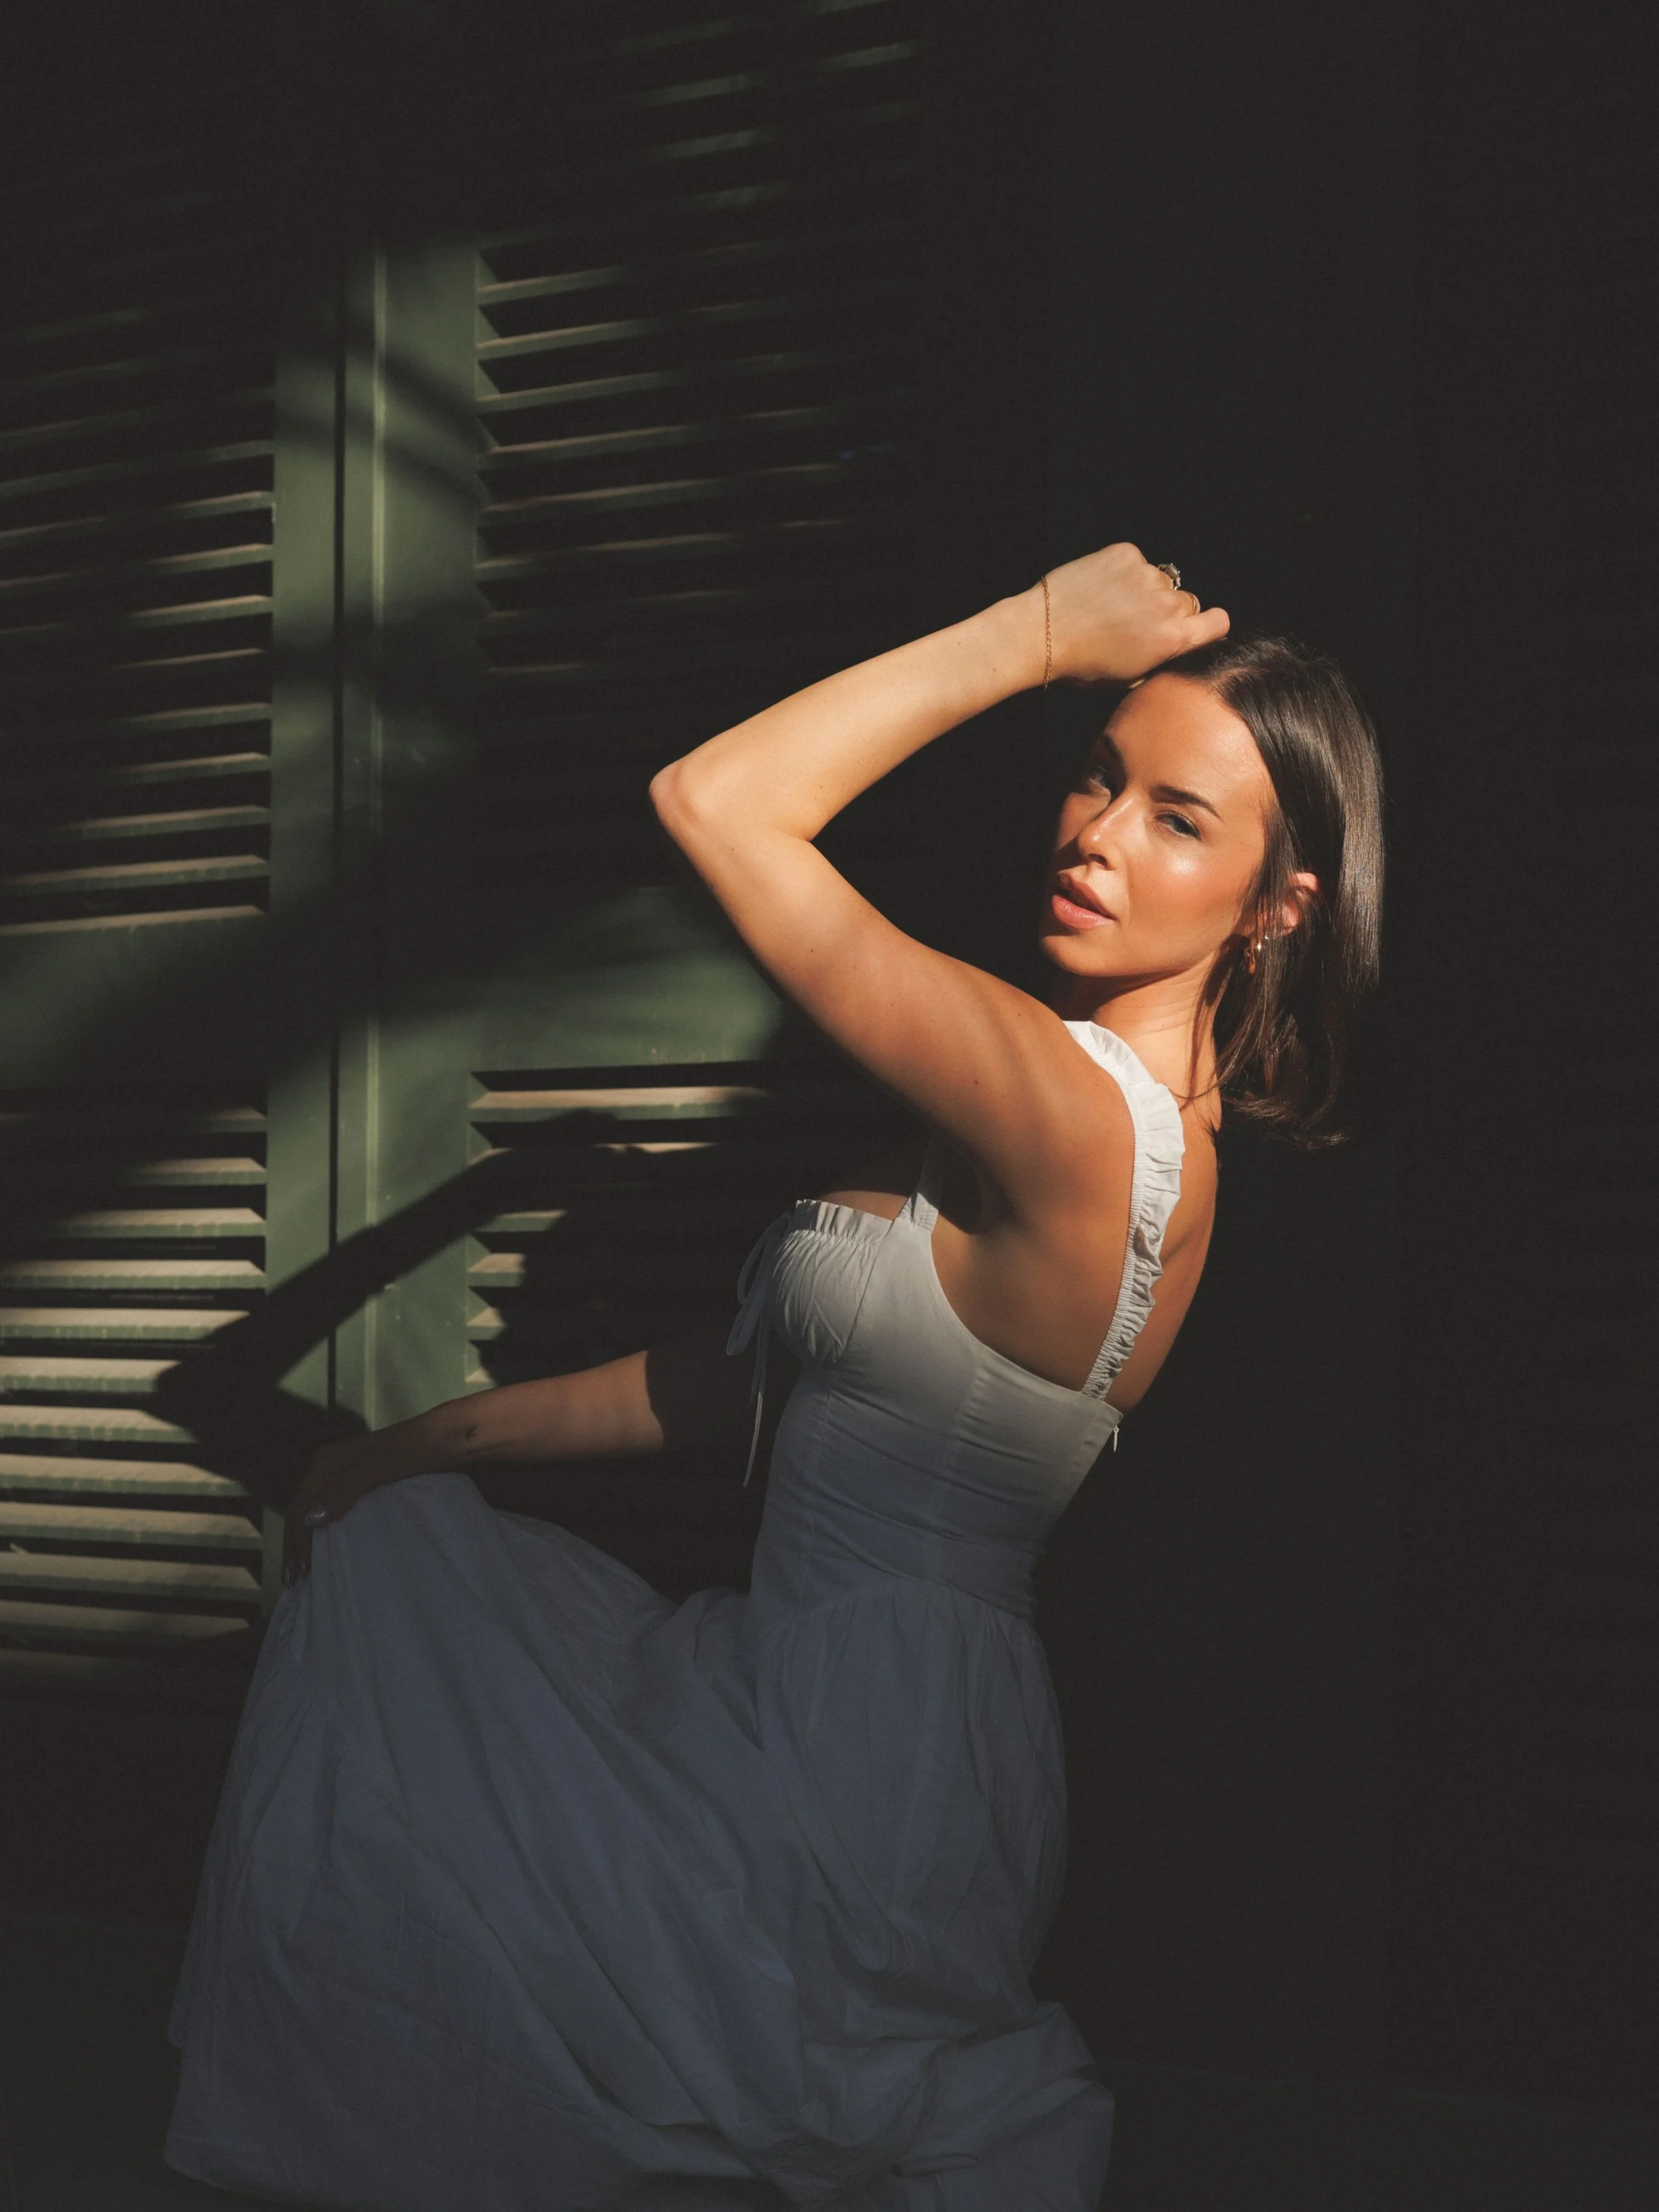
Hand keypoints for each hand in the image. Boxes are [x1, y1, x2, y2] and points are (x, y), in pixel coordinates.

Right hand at [282, 1433, 401, 1586]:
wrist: (446, 1440)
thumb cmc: (412, 1452)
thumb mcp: (377, 1469)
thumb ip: (343, 1491)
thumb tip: (310, 1520)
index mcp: (325, 1464)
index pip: (299, 1508)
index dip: (296, 1541)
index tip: (301, 1572)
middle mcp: (330, 1470)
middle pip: (303, 1512)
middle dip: (297, 1546)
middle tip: (296, 1582)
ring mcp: (347, 1479)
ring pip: (319, 1515)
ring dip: (310, 1543)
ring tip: (307, 1574)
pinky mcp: (365, 1488)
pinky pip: (337, 1514)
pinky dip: (329, 1534)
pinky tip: (332, 1550)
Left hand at [1038, 542, 1228, 685]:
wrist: (1040, 633)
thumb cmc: (1081, 663)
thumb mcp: (1130, 676)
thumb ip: (1163, 657)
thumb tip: (1177, 644)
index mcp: (1172, 639)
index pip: (1219, 621)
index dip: (1208, 625)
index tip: (1194, 627)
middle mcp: (1166, 604)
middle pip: (1188, 601)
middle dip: (1168, 611)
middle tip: (1136, 622)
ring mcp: (1147, 575)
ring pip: (1161, 581)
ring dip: (1144, 591)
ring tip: (1111, 606)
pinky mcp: (1126, 554)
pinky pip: (1137, 563)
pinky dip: (1123, 573)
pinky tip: (1100, 589)